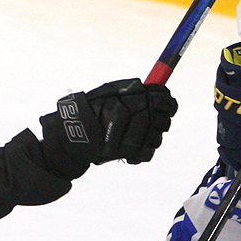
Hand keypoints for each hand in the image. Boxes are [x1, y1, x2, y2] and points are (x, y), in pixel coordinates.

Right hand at [37, 79, 176, 178]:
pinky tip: (135, 146)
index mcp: (131, 95)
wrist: (74, 134)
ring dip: (152, 136)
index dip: (167, 102)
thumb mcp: (109, 90)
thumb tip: (158, 89)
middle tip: (154, 121)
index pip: (162, 97)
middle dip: (162, 119)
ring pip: (157, 136)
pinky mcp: (129, 151)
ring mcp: (133, 133)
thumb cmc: (92, 110)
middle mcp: (134, 113)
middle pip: (163, 118)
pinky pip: (148, 152)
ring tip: (141, 135)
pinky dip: (144, 150)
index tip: (167, 105)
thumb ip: (132, 88)